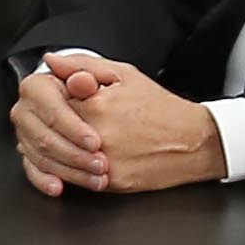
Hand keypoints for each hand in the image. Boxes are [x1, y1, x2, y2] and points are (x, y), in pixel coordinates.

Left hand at [10, 55, 223, 196]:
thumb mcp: (123, 75)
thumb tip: (50, 61)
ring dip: (59, 152)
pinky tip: (85, 159)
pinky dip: (74, 171)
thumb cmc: (160, 108)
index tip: (62, 103)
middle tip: (69, 124)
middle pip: (52, 134)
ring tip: (77, 142)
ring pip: (61, 160)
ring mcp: (103, 161)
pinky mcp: (111, 182)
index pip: (51, 103)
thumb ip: (82, 66)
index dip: (53, 103)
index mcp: (96, 104)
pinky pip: (79, 179)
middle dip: (54, 129)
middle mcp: (96, 134)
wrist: (193, 141)